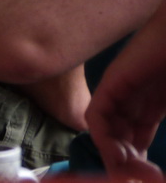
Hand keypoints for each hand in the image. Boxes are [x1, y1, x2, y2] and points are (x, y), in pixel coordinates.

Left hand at [86, 0, 165, 181]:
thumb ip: (161, 113)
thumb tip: (161, 167)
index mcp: (153, 100)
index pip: (136, 139)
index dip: (140, 163)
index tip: (154, 178)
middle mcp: (133, 97)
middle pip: (119, 139)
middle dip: (129, 167)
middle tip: (147, 181)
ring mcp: (121, 88)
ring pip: (105, 132)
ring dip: (116, 160)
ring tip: (136, 178)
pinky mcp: (113, 82)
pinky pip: (96, 117)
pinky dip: (105, 141)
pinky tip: (121, 159)